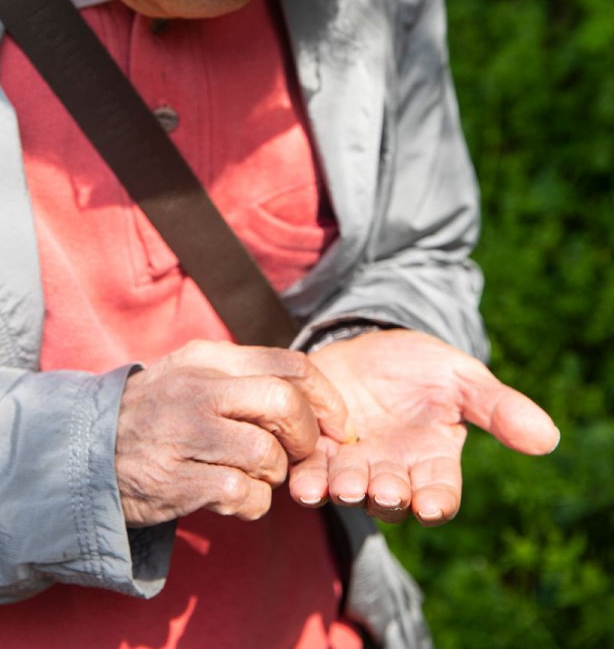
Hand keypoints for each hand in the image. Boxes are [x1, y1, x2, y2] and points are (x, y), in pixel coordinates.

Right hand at [115, 339, 349, 526]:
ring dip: (273, 474)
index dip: (326, 397)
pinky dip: (252, 504)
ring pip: (267, 454)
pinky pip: (243, 496)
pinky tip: (234, 498)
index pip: (291, 364)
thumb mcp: (193, 374)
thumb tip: (311, 396)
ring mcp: (185, 434)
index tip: (336, 424)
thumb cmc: (157, 413)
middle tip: (298, 454)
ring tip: (254, 474)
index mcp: (210, 358)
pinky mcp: (176, 481)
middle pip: (284, 402)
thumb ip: (244, 377)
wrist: (86, 450)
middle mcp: (199, 389)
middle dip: (305, 436)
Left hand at [289, 329, 558, 525]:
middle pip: (390, 499)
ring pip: (346, 490)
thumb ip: (498, 407)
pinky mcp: (315, 449)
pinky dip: (304, 478)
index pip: (440, 494)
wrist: (367, 345)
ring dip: (339, 491)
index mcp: (433, 462)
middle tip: (383, 489)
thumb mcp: (462, 377)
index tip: (433, 503)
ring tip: (334, 486)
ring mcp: (351, 465)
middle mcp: (392, 473)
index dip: (437, 502)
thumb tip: (549, 437)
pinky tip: (300, 477)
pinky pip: (309, 473)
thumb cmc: (422, 366)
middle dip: (386, 496)